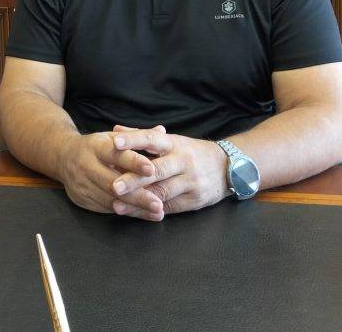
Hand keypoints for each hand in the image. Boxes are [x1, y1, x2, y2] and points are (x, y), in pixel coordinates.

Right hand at [56, 128, 168, 219]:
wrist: (62, 156)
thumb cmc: (97, 146)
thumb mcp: (113, 136)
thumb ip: (137, 136)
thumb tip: (162, 131)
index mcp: (95, 146)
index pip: (115, 154)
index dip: (133, 162)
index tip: (152, 169)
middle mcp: (86, 165)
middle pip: (113, 183)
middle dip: (137, 194)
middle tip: (159, 203)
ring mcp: (82, 184)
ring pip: (110, 199)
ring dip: (135, 207)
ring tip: (157, 212)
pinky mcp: (81, 199)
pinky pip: (105, 208)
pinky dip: (126, 212)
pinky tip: (144, 215)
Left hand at [109, 125, 228, 216]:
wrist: (228, 167)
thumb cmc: (191, 152)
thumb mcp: (171, 141)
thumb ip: (142, 136)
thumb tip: (115, 129)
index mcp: (174, 143)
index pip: (152, 138)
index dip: (133, 140)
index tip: (114, 142)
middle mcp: (183, 161)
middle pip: (157, 170)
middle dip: (134, 179)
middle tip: (113, 185)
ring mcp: (190, 182)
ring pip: (162, 192)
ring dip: (138, 200)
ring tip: (117, 204)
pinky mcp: (194, 200)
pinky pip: (169, 208)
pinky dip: (150, 211)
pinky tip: (134, 213)